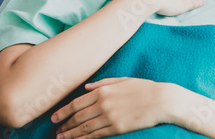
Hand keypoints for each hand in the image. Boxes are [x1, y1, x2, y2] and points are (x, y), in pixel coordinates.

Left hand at [51, 77, 170, 138]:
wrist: (161, 100)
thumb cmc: (143, 88)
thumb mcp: (122, 80)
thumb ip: (102, 83)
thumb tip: (86, 87)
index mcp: (103, 90)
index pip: (76, 103)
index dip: (63, 112)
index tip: (54, 118)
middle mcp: (103, 104)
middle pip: (77, 117)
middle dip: (64, 125)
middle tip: (56, 130)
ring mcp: (110, 117)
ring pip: (84, 128)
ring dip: (71, 134)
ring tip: (61, 138)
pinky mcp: (117, 128)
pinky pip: (96, 135)